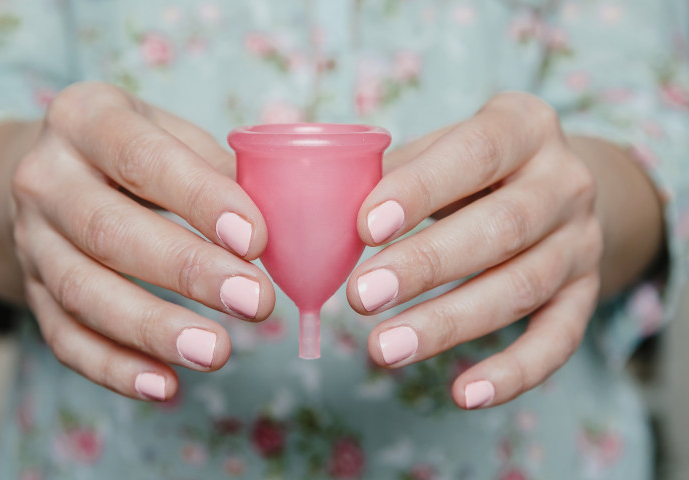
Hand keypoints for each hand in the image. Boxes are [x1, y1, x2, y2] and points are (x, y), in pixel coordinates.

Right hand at [11, 82, 274, 399]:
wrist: (51, 175)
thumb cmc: (134, 152)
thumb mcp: (172, 134)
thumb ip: (224, 166)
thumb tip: (287, 211)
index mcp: (86, 119)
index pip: (141, 156)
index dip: (199, 198)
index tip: (256, 238)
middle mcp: (45, 178)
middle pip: (108, 230)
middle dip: (187, 271)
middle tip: (255, 302)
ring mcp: (32, 240)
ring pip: (84, 292)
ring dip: (154, 328)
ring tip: (217, 352)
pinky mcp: (32, 292)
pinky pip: (66, 338)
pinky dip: (115, 368)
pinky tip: (166, 386)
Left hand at [348, 92, 603, 408]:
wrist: (555, 187)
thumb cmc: (472, 168)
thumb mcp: (440, 148)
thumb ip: (387, 170)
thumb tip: (314, 204)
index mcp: (524, 126)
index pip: (477, 152)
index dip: (422, 189)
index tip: (366, 228)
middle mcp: (564, 182)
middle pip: (501, 227)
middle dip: (426, 265)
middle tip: (360, 296)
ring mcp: (581, 242)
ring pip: (520, 288)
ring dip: (448, 324)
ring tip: (382, 349)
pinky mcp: (585, 294)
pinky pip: (557, 341)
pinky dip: (513, 373)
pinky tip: (462, 394)